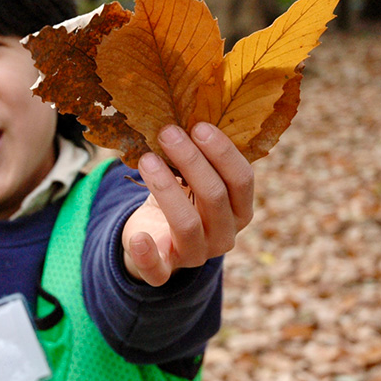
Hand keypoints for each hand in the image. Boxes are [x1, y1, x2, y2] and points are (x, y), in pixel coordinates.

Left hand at [122, 123, 253, 286]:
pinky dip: (147, 254)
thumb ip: (198, 153)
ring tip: (147, 158)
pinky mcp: (165, 270)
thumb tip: (184, 110)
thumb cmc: (181, 195)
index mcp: (240, 210)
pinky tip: (138, 236)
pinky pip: (158, 269)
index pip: (242, 181)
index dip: (222, 152)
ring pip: (187, 224)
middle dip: (191, 161)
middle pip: (215, 197)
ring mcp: (196, 255)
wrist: (156, 236)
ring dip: (166, 187)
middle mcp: (224, 235)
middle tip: (167, 132)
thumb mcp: (194, 176)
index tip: (198, 125)